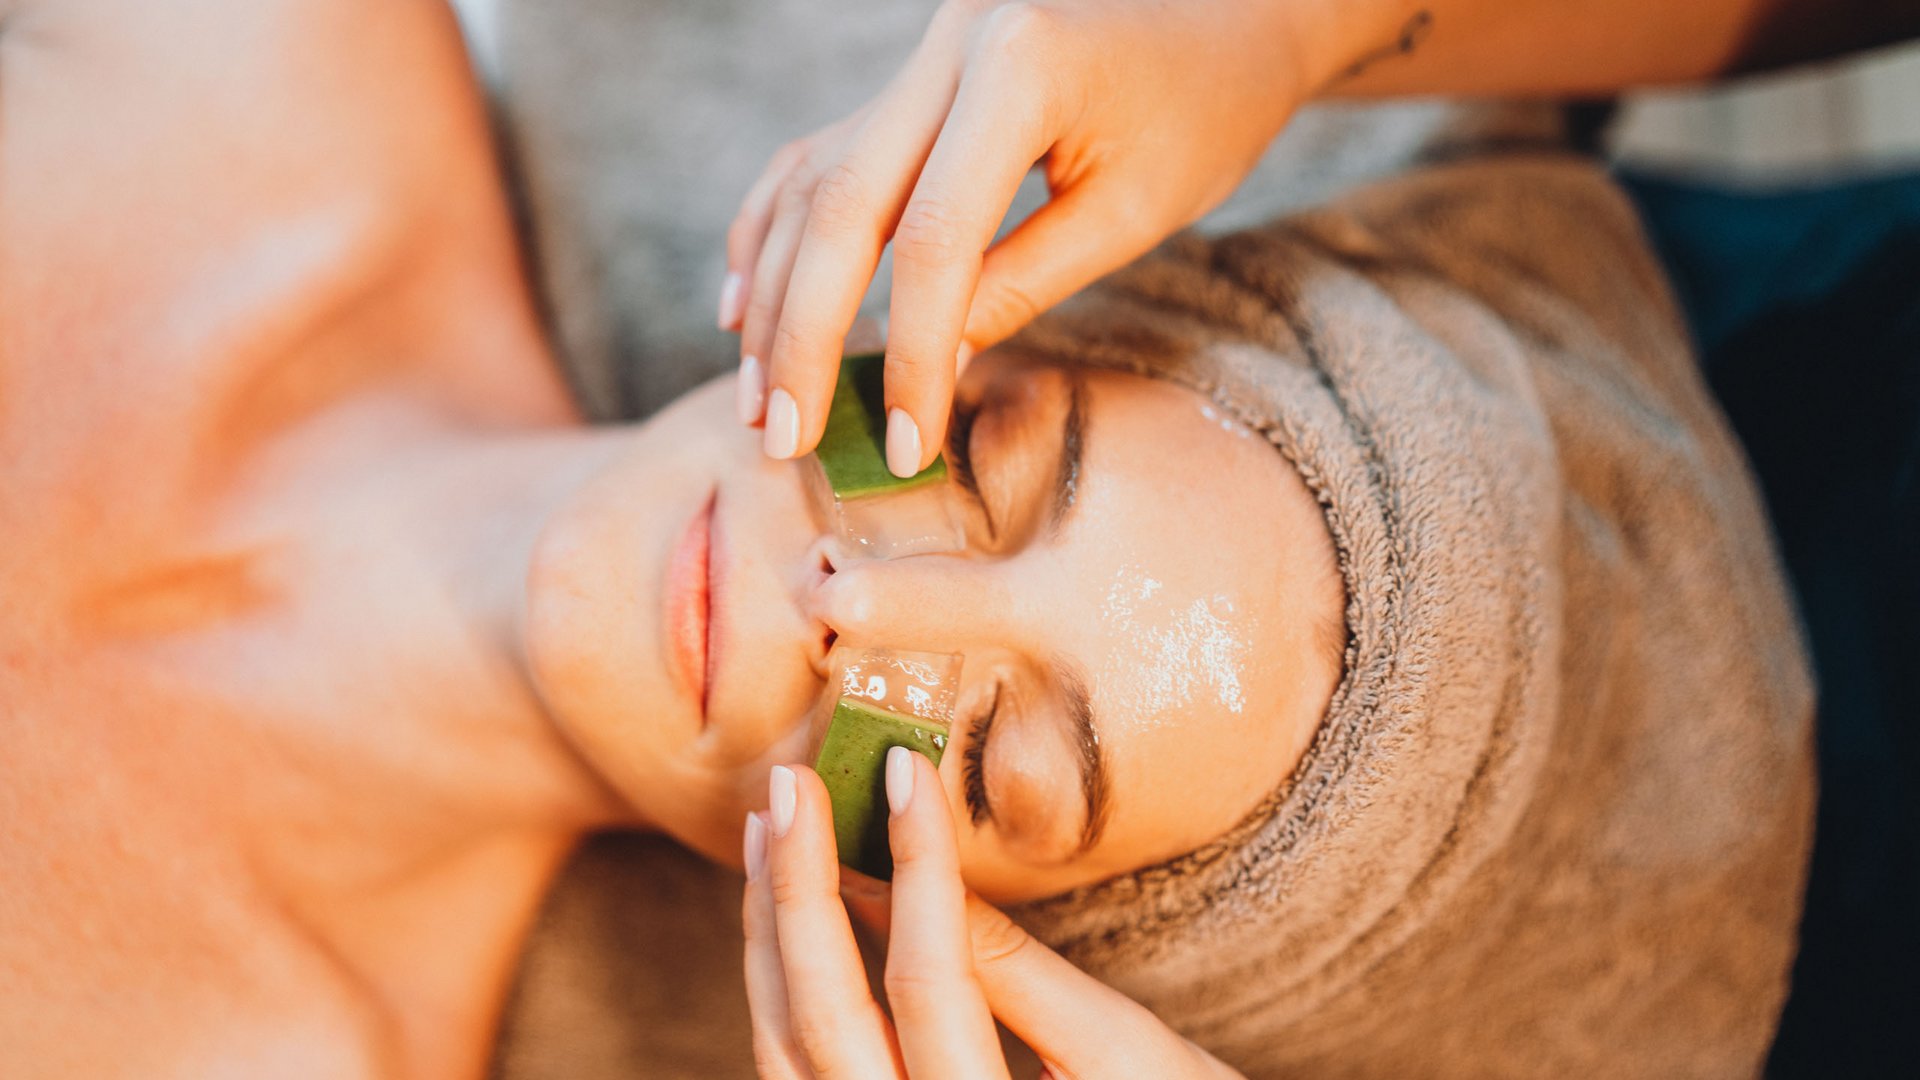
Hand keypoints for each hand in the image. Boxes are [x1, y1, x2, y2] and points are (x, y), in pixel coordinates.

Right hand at [721, 0, 1347, 475]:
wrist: (1226, 10)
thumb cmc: (1207, 108)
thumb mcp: (1137, 208)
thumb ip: (1026, 278)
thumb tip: (933, 360)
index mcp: (1020, 68)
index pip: (934, 238)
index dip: (909, 352)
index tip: (905, 445)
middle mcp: (949, 47)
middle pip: (838, 207)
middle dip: (800, 336)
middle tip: (781, 439)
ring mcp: (921, 57)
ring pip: (809, 183)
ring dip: (771, 296)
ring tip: (754, 399)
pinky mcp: (911, 78)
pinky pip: (815, 156)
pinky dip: (772, 231)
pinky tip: (745, 303)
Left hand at [740, 751, 1242, 1077]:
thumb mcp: (1122, 1051)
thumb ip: (1017, 973)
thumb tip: (922, 874)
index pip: (931, 985)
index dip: (916, 867)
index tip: (904, 769)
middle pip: (826, 1021)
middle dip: (799, 892)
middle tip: (792, 786)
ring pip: (785, 1053)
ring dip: (772, 937)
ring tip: (770, 834)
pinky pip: (798, 1076)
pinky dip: (781, 992)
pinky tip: (785, 921)